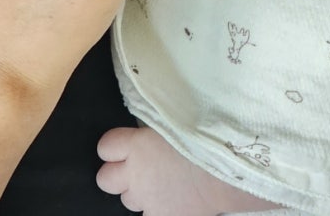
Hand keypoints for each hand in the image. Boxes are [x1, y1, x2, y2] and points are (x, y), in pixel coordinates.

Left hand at [97, 127, 277, 215]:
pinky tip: (173, 199)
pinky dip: (157, 209)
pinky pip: (148, 215)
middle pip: (106, 179)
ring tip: (162, 184)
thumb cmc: (206, 140)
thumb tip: (148, 126)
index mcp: (137, 145)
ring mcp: (145, 200)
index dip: (115, 147)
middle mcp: (135, 174)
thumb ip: (155, 128)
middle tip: (137, 169)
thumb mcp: (176, 123)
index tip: (126, 145)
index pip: (105, 146)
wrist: (225, 175)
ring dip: (140, 192)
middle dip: (119, 174)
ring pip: (128, 200)